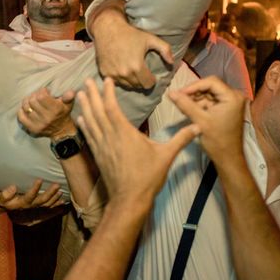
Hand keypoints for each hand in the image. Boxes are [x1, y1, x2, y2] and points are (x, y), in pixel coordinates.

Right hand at [0, 180, 64, 210]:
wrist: (7, 208)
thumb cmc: (4, 201)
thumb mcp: (1, 198)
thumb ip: (5, 194)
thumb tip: (12, 187)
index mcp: (22, 203)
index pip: (29, 196)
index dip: (35, 189)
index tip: (40, 179)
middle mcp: (30, 206)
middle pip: (41, 201)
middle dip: (50, 193)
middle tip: (57, 185)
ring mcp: (35, 208)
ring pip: (47, 205)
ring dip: (55, 199)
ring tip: (61, 191)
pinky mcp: (39, 208)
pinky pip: (49, 208)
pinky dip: (56, 205)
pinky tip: (63, 201)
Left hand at [17, 88, 75, 138]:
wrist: (61, 131)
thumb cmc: (63, 114)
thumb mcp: (68, 104)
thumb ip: (69, 97)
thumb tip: (70, 92)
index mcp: (55, 110)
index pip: (41, 97)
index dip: (41, 91)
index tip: (44, 91)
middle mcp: (46, 117)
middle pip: (32, 101)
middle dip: (34, 95)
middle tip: (37, 96)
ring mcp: (38, 124)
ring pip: (26, 108)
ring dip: (27, 102)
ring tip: (31, 101)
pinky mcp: (32, 128)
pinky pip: (21, 117)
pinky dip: (21, 111)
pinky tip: (25, 108)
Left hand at [77, 77, 197, 207]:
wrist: (129, 199)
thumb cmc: (148, 178)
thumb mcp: (167, 156)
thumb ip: (181, 139)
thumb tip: (199, 126)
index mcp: (125, 133)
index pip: (112, 108)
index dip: (107, 93)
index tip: (106, 80)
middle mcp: (110, 137)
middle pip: (97, 111)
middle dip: (92, 95)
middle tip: (86, 80)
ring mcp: (102, 147)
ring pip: (90, 122)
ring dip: (85, 107)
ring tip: (80, 94)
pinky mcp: (98, 156)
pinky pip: (88, 136)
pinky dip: (84, 126)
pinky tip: (81, 119)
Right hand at [90, 0, 172, 88]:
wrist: (108, 30)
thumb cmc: (130, 34)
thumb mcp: (150, 39)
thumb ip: (165, 50)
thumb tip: (171, 62)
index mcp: (137, 67)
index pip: (148, 84)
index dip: (152, 80)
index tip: (151, 75)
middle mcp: (124, 73)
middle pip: (137, 86)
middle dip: (142, 81)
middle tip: (142, 73)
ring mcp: (113, 74)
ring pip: (126, 85)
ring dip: (131, 81)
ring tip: (132, 71)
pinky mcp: (104, 73)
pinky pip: (115, 82)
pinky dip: (120, 78)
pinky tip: (122, 69)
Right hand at [169, 76, 246, 162]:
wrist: (228, 158)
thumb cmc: (217, 140)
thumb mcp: (200, 120)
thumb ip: (185, 104)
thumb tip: (170, 93)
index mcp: (232, 97)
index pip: (211, 82)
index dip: (193, 86)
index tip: (179, 93)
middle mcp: (234, 96)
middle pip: (210, 87)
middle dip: (193, 93)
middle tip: (178, 98)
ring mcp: (231, 102)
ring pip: (208, 94)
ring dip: (195, 99)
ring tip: (182, 106)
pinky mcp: (226, 108)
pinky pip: (210, 101)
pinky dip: (200, 105)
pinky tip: (189, 110)